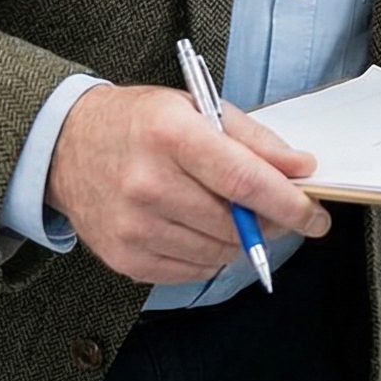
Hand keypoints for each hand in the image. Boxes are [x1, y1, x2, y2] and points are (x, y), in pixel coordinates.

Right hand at [44, 83, 331, 284]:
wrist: (64, 146)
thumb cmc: (138, 124)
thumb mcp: (195, 108)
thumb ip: (254, 140)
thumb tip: (301, 170)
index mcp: (170, 135)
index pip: (244, 180)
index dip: (288, 203)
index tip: (316, 216)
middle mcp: (147, 183)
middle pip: (233, 223)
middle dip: (269, 224)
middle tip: (277, 213)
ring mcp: (132, 226)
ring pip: (216, 253)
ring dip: (239, 241)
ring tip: (231, 215)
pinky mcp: (124, 257)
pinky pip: (190, 271)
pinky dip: (208, 255)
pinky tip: (198, 228)